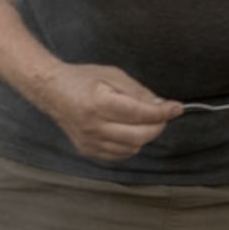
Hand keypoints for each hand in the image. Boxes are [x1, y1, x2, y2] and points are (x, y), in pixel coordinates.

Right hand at [35, 62, 181, 162]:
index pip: (139, 113)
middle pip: (139, 136)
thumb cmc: (82, 79)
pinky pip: (119, 154)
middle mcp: (93, 126)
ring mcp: (89, 141)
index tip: (176, 108)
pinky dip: (131, 144)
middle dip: (157, 126)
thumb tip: (161, 106)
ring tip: (143, 121)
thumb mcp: (112, 75)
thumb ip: (138, 91)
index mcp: (98, 103)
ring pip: (131, 148)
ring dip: (144, 136)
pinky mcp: (87, 150)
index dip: (162, 112)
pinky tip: (129, 131)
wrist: (51, 91)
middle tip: (162, 115)